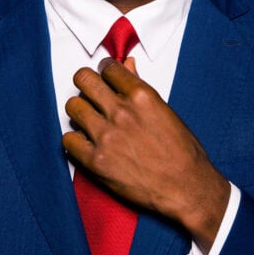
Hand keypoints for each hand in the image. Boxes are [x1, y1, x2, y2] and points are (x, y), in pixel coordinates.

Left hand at [63, 58, 229, 251]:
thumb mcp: (165, 112)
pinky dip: (75, 140)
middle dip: (86, 83)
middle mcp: (121, 112)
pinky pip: (68, 140)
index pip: (108, 68)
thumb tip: (127, 66)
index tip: (104, 77)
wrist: (185, 188)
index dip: (105, 71)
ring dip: (80, 111)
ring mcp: (106, 136)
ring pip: (73, 107)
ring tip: (90, 120)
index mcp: (142, 97)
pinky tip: (87, 143)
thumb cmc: (182, 152)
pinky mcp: (96, 161)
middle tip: (92, 93)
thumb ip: (140, 88)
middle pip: (84, 80)